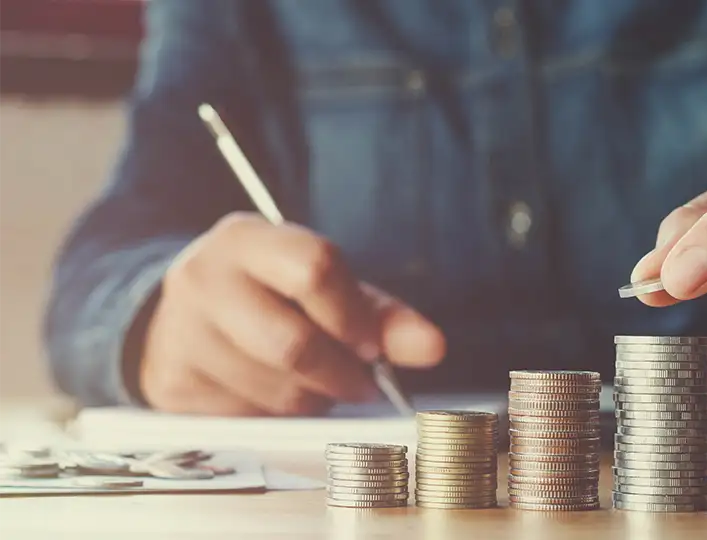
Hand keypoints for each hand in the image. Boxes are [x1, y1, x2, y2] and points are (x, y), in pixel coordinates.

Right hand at [139, 212, 445, 414]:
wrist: (178, 319)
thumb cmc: (267, 296)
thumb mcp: (320, 286)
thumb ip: (379, 313)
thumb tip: (431, 347)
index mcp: (246, 239)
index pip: (313, 269)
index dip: (354, 317)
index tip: (373, 346)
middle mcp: (203, 280)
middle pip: (293, 344)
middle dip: (341, 375)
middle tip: (361, 383)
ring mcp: (181, 335)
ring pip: (276, 392)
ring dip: (314, 400)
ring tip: (313, 382)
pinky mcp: (173, 387)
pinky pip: (250, 420)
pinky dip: (279, 418)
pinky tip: (276, 395)